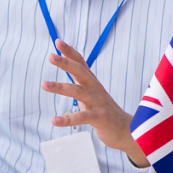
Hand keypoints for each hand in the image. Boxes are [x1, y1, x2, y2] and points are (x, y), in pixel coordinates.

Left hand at [41, 39, 149, 167]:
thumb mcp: (92, 94)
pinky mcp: (100, 118)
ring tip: (43, 84)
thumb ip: (80, 81)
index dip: (70, 53)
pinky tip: (54, 120)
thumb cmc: (104, 112)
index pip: (81, 64)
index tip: (58, 41)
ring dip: (61, 87)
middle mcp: (96, 90)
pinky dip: (68, 119)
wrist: (128, 131)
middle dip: (66, 63)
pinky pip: (82, 117)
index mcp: (93, 84)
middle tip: (50, 56)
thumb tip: (68, 64)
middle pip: (81, 73)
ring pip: (79, 92)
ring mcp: (99, 103)